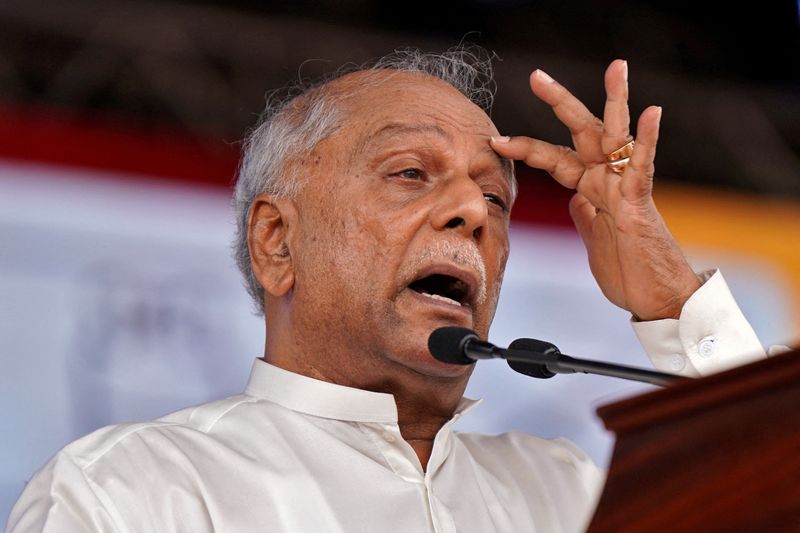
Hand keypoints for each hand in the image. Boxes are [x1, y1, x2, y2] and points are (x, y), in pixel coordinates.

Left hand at [491, 60, 700, 320]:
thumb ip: (585, 216)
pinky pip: (643, 167)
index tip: (496, 139)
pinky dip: (648, 140)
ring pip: (617, 137)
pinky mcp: (640, 204)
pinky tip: (652, 112)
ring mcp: (624, 189)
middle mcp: (606, 181)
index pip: (554, 159)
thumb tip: (575, 200)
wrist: (657, 299)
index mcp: (590, 190)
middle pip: (582, 132)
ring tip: (617, 68)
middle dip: (560, 102)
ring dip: (616, 101)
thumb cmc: (629, 272)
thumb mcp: (594, 241)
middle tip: (537, 75)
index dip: (526, 148)